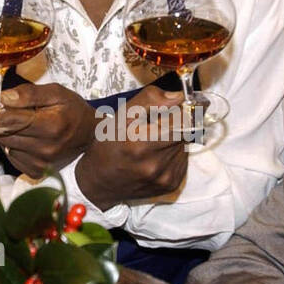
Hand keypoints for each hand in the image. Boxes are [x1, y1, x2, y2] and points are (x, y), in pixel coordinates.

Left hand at [0, 83, 97, 177]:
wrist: (90, 136)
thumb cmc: (73, 111)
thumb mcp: (56, 93)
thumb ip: (29, 93)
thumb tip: (4, 98)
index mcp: (51, 125)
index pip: (8, 120)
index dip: (1, 111)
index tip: (3, 105)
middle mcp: (46, 148)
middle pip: (3, 134)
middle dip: (4, 122)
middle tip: (16, 115)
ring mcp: (41, 163)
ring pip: (6, 146)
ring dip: (9, 135)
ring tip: (25, 127)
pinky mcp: (37, 171)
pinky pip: (13, 158)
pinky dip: (15, 148)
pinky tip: (28, 140)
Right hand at [74, 85, 187, 209]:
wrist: (99, 181)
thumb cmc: (108, 146)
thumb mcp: (121, 116)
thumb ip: (150, 100)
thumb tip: (178, 97)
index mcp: (141, 144)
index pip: (181, 121)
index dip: (176, 112)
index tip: (167, 112)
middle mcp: (155, 165)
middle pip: (184, 133)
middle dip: (173, 126)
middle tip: (154, 129)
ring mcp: (164, 178)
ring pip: (184, 147)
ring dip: (173, 141)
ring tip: (152, 144)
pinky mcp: (170, 186)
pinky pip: (182, 161)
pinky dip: (172, 155)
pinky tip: (156, 157)